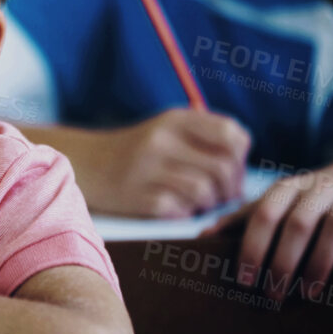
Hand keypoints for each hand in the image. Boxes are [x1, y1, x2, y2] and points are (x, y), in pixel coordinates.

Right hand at [77, 109, 250, 216]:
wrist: (89, 164)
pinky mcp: (139, 197)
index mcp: (175, 119)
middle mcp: (162, 139)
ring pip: (206, 192)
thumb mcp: (168, 130)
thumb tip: (242, 171)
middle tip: (221, 196)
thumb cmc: (140, 152)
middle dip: (231, 189)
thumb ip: (205, 138)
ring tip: (197, 203)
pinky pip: (182, 211)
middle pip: (224, 168)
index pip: (232, 134)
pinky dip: (185, 214)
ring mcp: (149, 168)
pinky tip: (174, 208)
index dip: (240, 157)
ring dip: (209, 205)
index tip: (230, 169)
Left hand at [206, 163, 332, 300]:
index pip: (263, 214)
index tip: (243, 280)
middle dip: (283, 262)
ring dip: (319, 261)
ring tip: (308, 293)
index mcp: (290, 188)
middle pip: (297, 223)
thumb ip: (247, 216)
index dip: (251, 246)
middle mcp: (319, 188)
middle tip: (273, 297)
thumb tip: (202, 237)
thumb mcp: (285, 200)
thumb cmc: (322, 197)